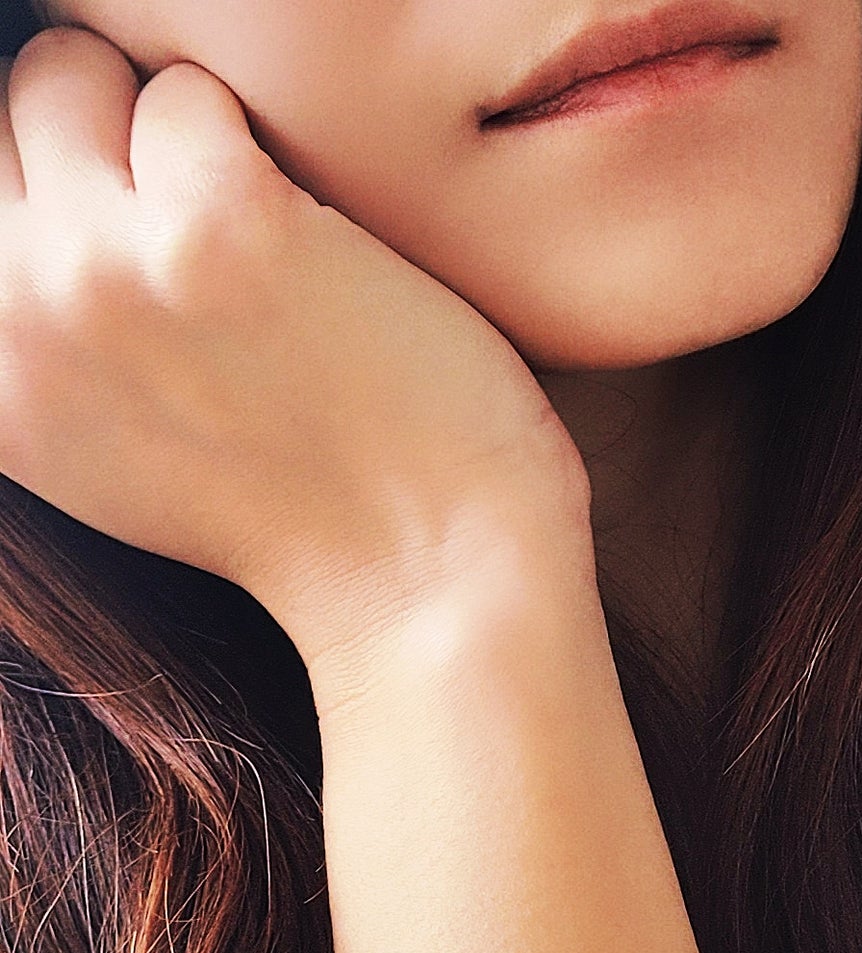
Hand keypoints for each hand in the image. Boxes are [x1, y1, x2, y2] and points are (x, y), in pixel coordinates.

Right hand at [0, 28, 593, 702]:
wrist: (424, 574)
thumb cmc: (291, 505)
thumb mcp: (101, 439)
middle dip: (98, 139)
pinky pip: (191, 95)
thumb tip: (20, 201)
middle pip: (7, 112)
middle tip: (193, 229)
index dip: (57, 182)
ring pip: (76, 73)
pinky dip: (253, 145)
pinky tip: (304, 240)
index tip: (128, 231)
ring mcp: (110, 264)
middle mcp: (17, 314)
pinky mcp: (221, 221)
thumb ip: (38, 327)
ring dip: (169, 130)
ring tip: (245, 234)